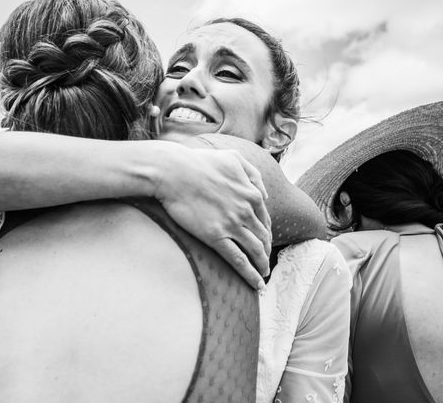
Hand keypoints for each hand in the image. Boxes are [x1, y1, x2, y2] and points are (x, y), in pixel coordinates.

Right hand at [154, 147, 270, 288]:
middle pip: (263, 238)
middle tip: (265, 264)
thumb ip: (253, 174)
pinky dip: (250, 274)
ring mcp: (232, 225)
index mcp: (252, 193)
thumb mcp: (234, 158)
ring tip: (262, 277)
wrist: (174, 171)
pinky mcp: (215, 236)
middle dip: (266, 253)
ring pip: (255, 251)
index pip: (266, 221)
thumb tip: (265, 193)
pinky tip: (255, 284)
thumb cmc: (200, 162)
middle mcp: (247, 211)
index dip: (267, 235)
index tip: (266, 244)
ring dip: (261, 266)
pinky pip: (238, 260)